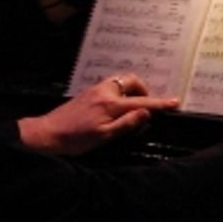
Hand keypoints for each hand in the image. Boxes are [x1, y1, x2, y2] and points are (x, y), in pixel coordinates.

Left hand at [18, 71, 179, 156]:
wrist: (47, 134)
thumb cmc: (75, 140)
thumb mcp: (104, 137)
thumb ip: (127, 123)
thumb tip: (147, 113)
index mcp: (111, 104)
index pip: (142, 103)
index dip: (160, 104)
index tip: (175, 103)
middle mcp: (104, 92)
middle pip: (131, 81)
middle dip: (144, 91)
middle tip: (147, 107)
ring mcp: (94, 90)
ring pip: (120, 82)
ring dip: (131, 91)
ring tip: (132, 108)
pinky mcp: (87, 93)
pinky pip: (110, 86)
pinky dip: (120, 92)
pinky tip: (116, 107)